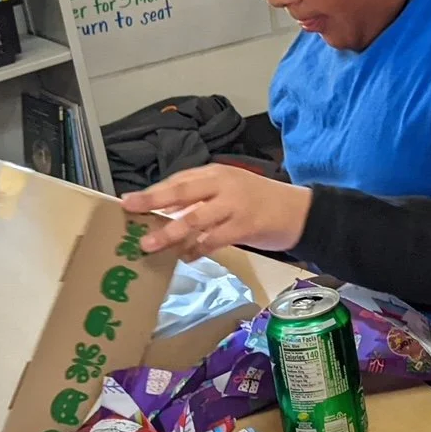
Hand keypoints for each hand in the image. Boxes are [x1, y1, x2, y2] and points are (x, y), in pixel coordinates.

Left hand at [120, 165, 312, 256]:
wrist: (301, 212)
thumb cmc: (261, 203)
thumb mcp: (230, 191)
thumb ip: (202, 199)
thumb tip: (166, 214)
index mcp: (217, 174)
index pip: (179, 180)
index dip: (153, 191)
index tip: (129, 201)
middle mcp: (223, 185)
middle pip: (181, 192)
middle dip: (152, 201)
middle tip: (130, 209)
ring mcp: (234, 205)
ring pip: (194, 218)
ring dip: (170, 233)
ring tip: (150, 245)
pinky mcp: (245, 225)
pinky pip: (214, 239)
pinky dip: (197, 249)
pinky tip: (186, 257)